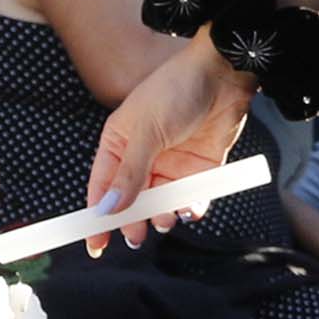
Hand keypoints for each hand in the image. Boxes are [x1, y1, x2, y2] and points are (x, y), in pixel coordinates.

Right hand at [87, 39, 255, 248]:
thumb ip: (129, 173)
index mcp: (119, 143)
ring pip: (162, 202)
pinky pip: (191, 196)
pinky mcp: (199, 167)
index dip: (97, 217)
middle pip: (132, 200)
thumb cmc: (176, 90)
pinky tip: (190, 208)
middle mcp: (143, 156)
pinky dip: (191, 206)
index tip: (95, 244)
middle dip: (133, 220)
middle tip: (136, 237)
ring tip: (168, 217)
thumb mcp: (146, 131)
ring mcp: (171, 163)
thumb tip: (108, 208)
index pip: (102, 187)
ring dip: (163, 214)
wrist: (223, 74)